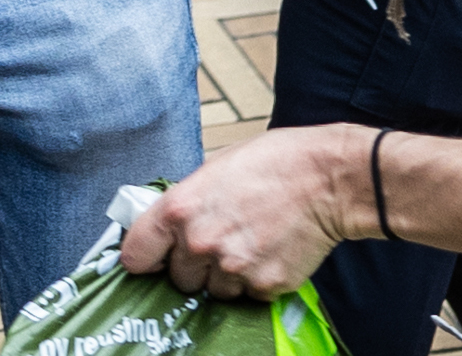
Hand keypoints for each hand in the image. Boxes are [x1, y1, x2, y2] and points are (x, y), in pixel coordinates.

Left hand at [119, 126, 359, 299]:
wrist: (326, 179)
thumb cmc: (271, 164)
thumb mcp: (212, 171)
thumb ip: (186, 205)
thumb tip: (168, 229)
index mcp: (180, 209)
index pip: (136, 254)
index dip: (143, 258)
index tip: (150, 260)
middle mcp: (200, 242)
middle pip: (178, 279)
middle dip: (194, 266)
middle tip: (219, 242)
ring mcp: (233, 268)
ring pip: (214, 293)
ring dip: (225, 278)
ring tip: (249, 244)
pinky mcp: (264, 286)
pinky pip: (248, 296)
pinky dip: (256, 282)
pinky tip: (269, 252)